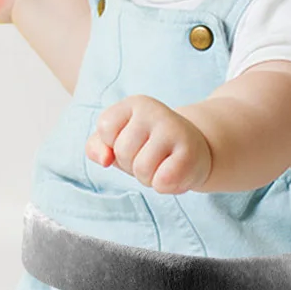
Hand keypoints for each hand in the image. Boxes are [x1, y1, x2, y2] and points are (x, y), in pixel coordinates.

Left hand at [87, 95, 212, 193]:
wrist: (194, 153)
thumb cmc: (149, 147)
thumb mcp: (117, 142)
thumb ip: (96, 147)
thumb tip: (105, 159)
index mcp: (134, 103)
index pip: (105, 128)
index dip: (114, 145)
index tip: (133, 142)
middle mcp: (155, 111)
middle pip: (122, 152)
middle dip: (131, 164)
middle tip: (151, 157)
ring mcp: (174, 130)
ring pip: (141, 169)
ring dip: (148, 177)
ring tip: (162, 166)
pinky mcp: (189, 153)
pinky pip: (161, 182)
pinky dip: (164, 186)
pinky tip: (175, 173)